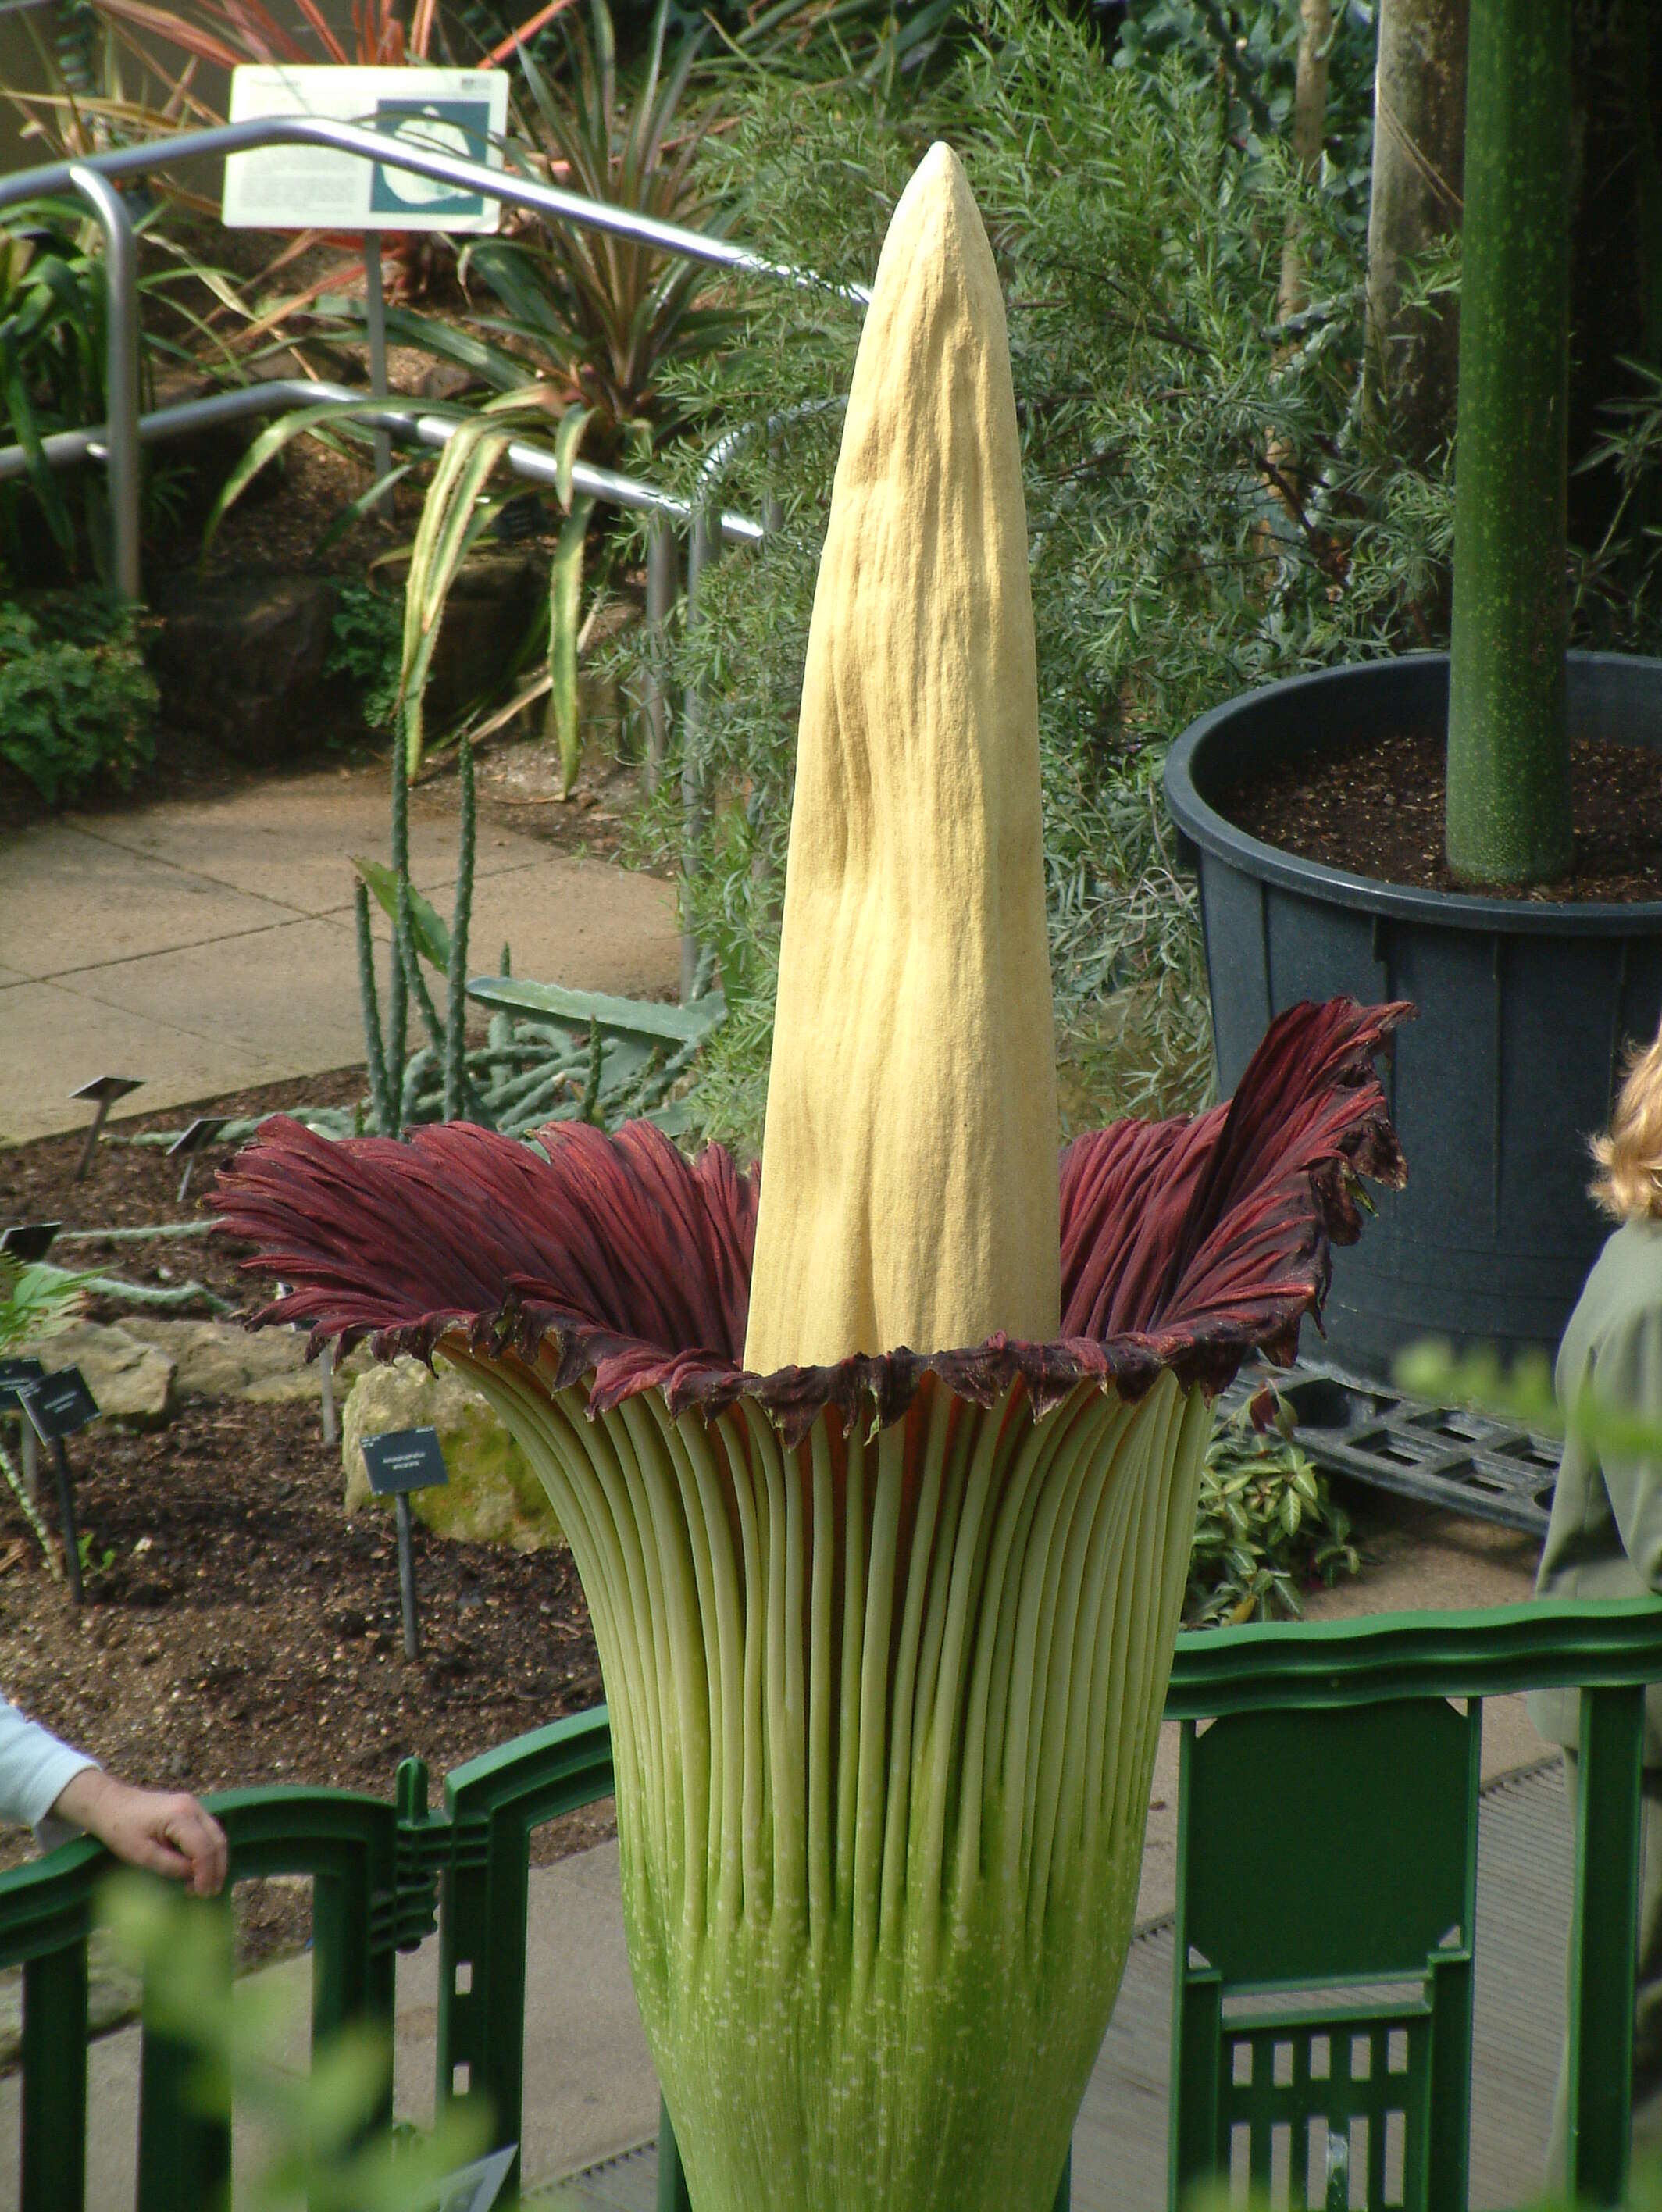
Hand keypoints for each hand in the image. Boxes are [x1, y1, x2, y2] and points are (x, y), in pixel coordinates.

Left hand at [51, 1769, 227, 1895]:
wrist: (110, 1804)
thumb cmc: (121, 1830)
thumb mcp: (142, 1854)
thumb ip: (170, 1866)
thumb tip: (193, 1877)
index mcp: (181, 1816)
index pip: (204, 1848)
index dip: (206, 1874)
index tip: (202, 1895)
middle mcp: (193, 1807)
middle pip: (218, 1840)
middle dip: (218, 1869)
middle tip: (211, 1893)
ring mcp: (193, 1806)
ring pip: (216, 1835)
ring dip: (216, 1861)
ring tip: (208, 1884)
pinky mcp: (189, 1810)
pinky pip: (207, 1832)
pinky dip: (208, 1851)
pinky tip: (201, 1868)